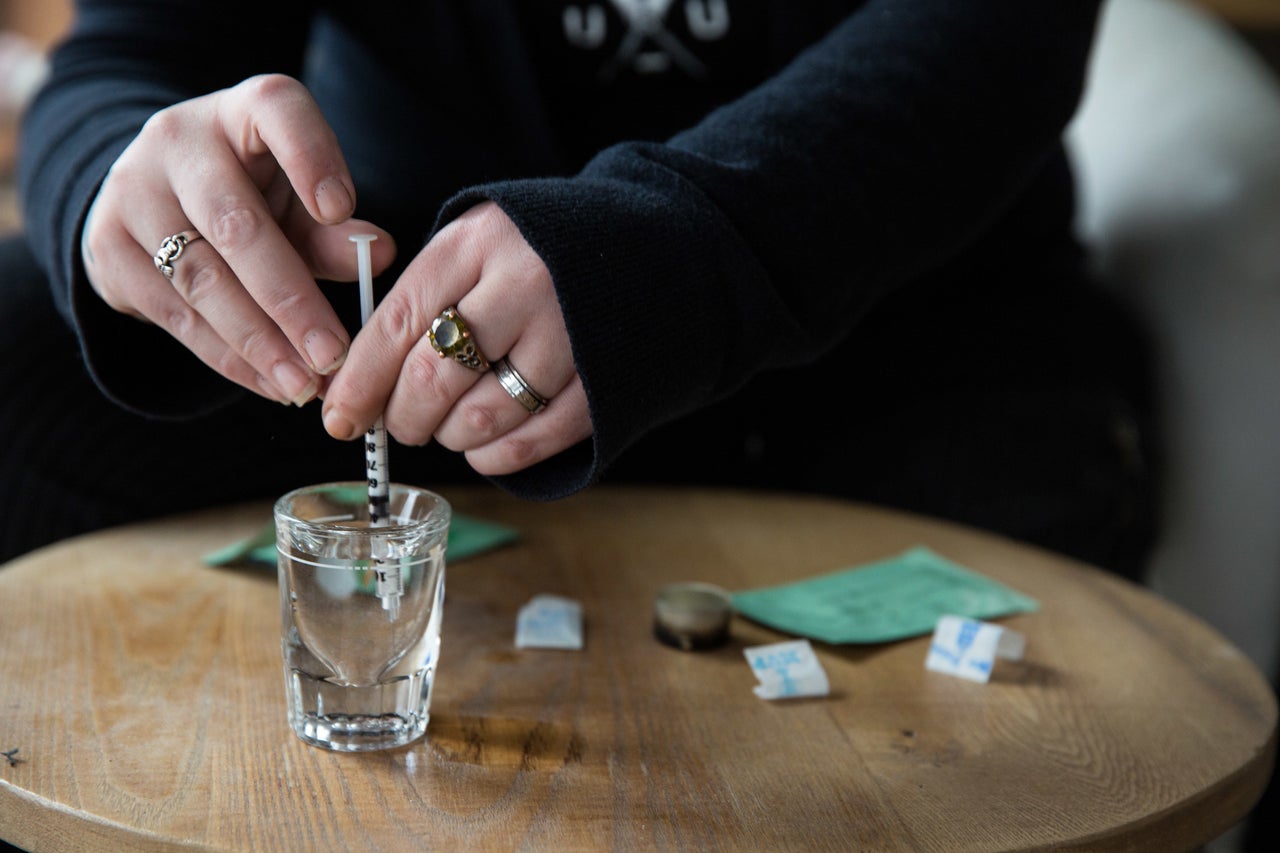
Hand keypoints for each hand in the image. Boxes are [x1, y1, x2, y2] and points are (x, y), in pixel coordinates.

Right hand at [80, 74, 395, 405]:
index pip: (276, 110)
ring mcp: (132, 192)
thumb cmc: (255, 196)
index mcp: (243, 111)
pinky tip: (269, 384)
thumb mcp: (298, 202)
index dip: (310, 157)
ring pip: (201, 279)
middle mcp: (179, 140)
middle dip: (290, 299)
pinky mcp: (109, 249)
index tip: (340, 209)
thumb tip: (380, 253)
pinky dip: (229, 358)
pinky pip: (175, 315)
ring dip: (259, 342)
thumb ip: (334, 231)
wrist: (157, 199)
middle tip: (333, 354)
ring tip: (305, 385)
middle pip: (237, 224)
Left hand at [321, 202, 591, 475]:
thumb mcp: (478, 245)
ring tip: (448, 428)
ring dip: (450, 438)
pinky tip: (485, 450)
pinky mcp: (604, 377)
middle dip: (401, 418)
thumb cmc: (541, 255)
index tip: (340, 418)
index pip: (397, 322)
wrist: (653, 248)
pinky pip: (534, 439)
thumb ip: (424, 298)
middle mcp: (523, 283)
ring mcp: (568, 333)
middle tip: (398, 427)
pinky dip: (498, 457)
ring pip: (479, 417)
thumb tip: (356, 383)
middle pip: (432, 377)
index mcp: (477, 242)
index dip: (360, 381)